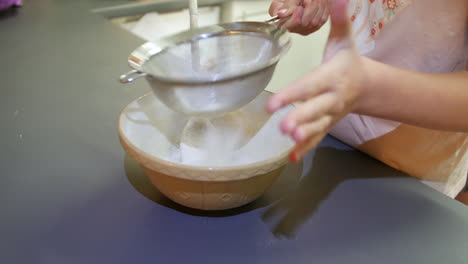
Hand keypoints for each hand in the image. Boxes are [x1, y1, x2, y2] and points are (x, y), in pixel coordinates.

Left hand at [266, 0, 367, 161]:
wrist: (366, 85)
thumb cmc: (348, 61)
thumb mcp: (344, 40)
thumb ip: (340, 20)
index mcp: (331, 77)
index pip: (309, 86)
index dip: (292, 94)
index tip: (273, 104)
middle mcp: (331, 98)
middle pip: (315, 109)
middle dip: (301, 118)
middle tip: (283, 127)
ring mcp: (330, 114)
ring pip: (317, 126)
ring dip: (303, 135)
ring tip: (288, 141)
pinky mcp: (327, 124)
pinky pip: (317, 137)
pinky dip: (306, 148)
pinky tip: (291, 158)